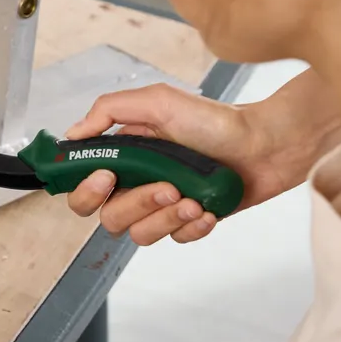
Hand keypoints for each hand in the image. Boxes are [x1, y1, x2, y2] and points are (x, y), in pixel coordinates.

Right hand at [66, 70, 340, 244]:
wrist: (267, 144)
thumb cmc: (216, 119)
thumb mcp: (157, 101)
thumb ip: (108, 110)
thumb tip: (73, 134)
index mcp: (123, 155)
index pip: (81, 186)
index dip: (86, 190)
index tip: (107, 177)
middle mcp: (138, 182)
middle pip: (108, 217)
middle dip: (136, 204)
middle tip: (165, 186)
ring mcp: (163, 204)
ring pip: (139, 234)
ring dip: (165, 217)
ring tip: (191, 198)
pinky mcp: (188, 221)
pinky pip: (174, 240)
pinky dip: (190, 226)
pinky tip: (206, 208)